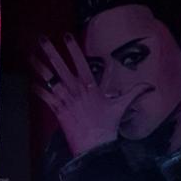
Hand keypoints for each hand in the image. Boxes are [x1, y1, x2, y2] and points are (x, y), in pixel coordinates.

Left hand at [31, 33, 148, 157]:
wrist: (95, 145)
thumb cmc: (107, 126)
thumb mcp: (121, 106)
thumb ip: (134, 92)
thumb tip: (150, 86)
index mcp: (90, 86)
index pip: (81, 62)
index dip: (73, 48)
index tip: (66, 35)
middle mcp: (76, 90)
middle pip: (61, 67)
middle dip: (51, 51)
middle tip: (42, 39)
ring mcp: (66, 100)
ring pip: (50, 79)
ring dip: (39, 67)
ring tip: (31, 56)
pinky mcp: (58, 111)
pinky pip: (46, 98)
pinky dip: (38, 90)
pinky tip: (31, 83)